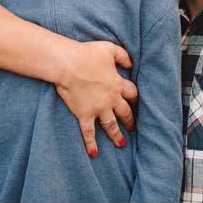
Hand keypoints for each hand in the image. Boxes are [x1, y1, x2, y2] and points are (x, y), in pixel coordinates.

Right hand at [56, 40, 137, 157]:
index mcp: (117, 84)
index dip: (134, 98)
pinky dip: (91, 144)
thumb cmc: (87, 54)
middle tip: (133, 127)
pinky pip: (89, 133)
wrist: (68, 64)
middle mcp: (111, 99)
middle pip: (125, 112)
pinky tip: (94, 154)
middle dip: (130, 120)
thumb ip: (123, 55)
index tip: (135, 102)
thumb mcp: (109, 49)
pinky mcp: (84, 115)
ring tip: (121, 144)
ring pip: (111, 126)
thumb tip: (131, 63)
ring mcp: (98, 109)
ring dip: (117, 136)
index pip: (132, 93)